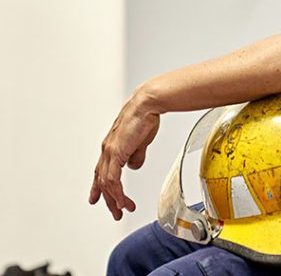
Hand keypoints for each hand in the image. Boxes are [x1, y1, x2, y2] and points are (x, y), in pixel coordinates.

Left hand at [89, 90, 159, 219]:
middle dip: (108, 199)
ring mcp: (110, 151)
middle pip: (102, 180)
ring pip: (106, 183)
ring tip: (124, 209)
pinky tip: (122, 200)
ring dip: (115, 199)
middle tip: (115, 212)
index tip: (96, 198)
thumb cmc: (146, 116)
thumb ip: (136, 155)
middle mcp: (107, 149)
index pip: (102, 170)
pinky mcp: (116, 152)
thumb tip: (133, 166)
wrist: (147, 104)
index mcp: (112, 145)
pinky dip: (117, 192)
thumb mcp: (141, 141)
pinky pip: (113, 179)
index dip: (99, 187)